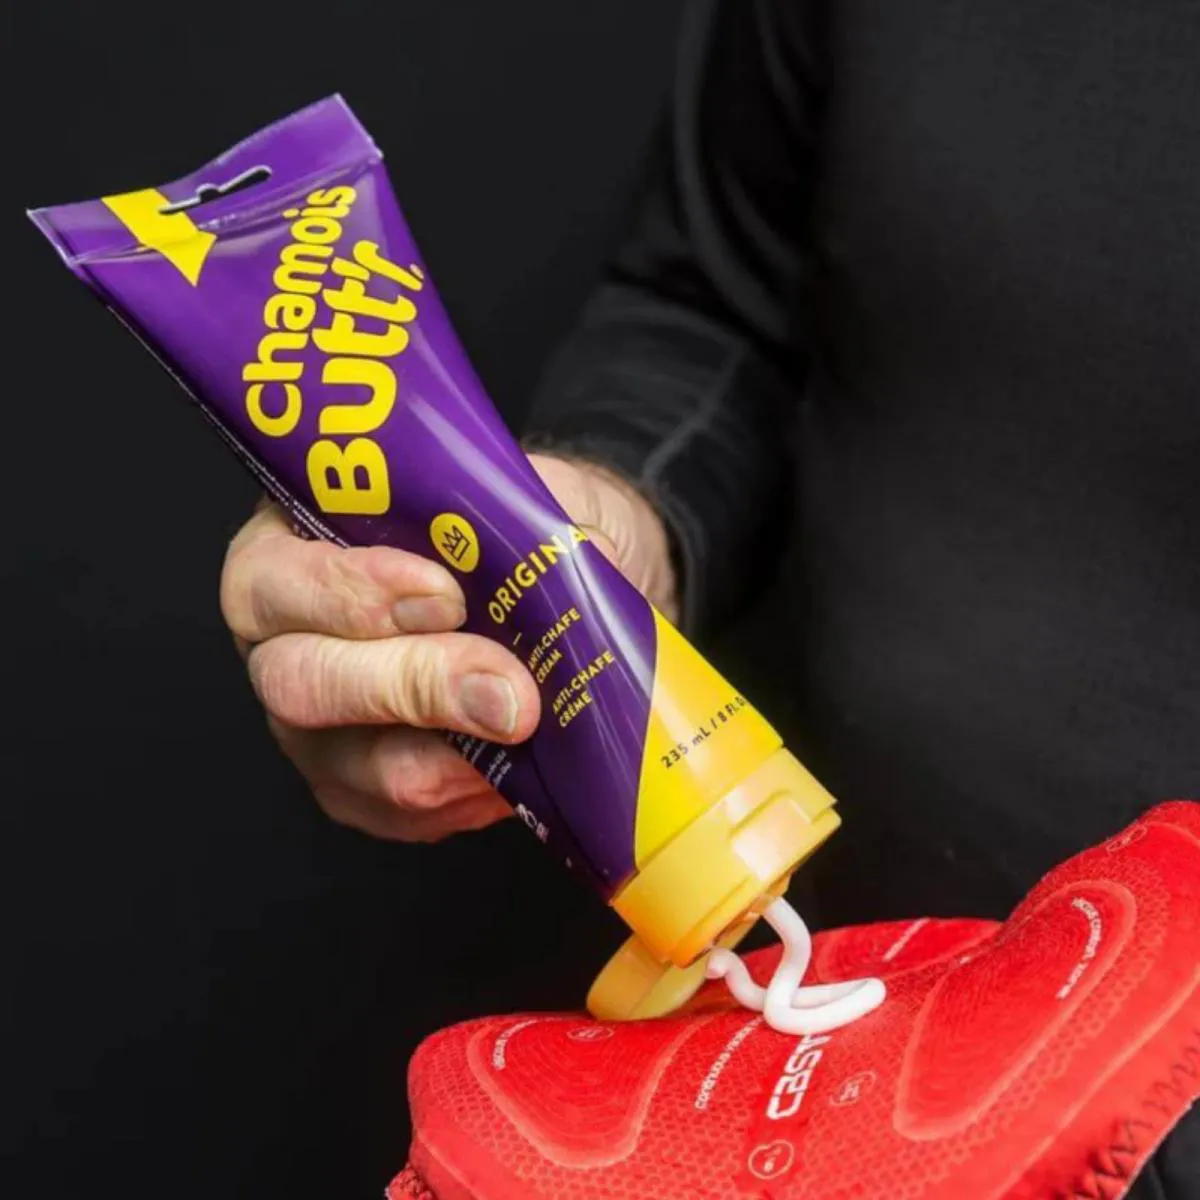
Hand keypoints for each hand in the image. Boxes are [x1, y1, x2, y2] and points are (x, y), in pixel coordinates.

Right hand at [219, 454, 677, 840]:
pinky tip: (525, 768)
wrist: (547, 585)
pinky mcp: (364, 794)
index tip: (445, 594)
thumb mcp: (502, 493)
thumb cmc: (504, 529)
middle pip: (302, 685)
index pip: (274, 579)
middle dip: (413, 685)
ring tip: (532, 730)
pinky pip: (405, 815)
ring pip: (357, 767)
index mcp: (291, 552)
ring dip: (455, 755)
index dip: (351, 591)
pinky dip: (473, 794)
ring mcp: (317, 731)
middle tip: (508, 688)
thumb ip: (498, 517)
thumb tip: (543, 566)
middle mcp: (284, 648)